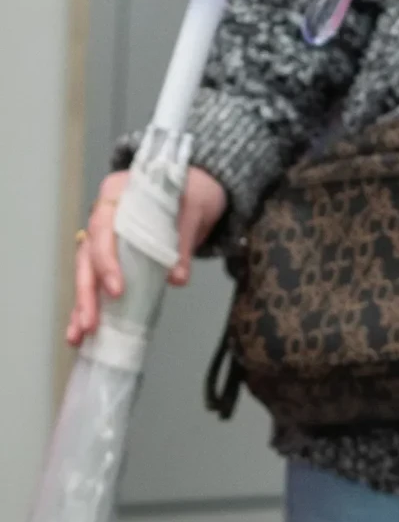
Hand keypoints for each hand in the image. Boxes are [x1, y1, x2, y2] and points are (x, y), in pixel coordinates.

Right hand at [67, 168, 226, 345]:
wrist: (199, 185)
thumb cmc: (192, 190)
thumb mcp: (192, 209)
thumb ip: (183, 242)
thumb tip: (177, 277)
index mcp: (117, 194)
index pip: (102, 229)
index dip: (106, 261)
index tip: (117, 290)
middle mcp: (103, 216)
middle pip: (87, 256)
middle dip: (87, 293)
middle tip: (90, 323)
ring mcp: (106, 238)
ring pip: (86, 273)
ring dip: (82, 305)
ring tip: (77, 336)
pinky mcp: (114, 257)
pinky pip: (98, 281)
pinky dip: (92, 305)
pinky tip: (84, 332)